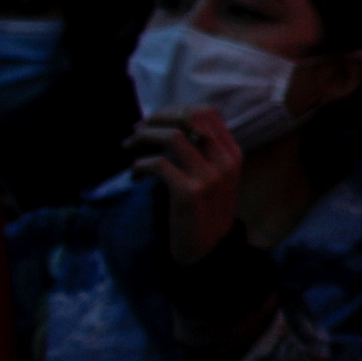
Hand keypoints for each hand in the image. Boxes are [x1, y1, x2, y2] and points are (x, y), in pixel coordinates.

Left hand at [133, 109, 248, 264]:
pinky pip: (159, 164)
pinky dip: (140, 165)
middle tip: (137, 130)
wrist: (206, 251)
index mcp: (232, 154)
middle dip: (157, 118)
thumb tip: (168, 123)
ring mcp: (209, 177)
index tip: (154, 120)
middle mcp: (225, 161)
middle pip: (189, 118)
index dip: (175, 110)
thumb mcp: (212, 176)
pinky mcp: (189, 192)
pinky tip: (135, 174)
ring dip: (144, 137)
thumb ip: (200, 151)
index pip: (206, 112)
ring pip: (173, 137)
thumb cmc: (202, 210)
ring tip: (130, 146)